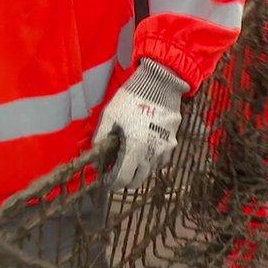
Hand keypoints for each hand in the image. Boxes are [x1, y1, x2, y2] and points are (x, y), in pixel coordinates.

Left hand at [93, 58, 187, 189]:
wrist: (159, 84)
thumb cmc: (131, 100)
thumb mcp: (110, 117)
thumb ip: (101, 139)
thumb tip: (95, 157)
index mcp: (134, 149)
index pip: (123, 179)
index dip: (113, 183)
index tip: (107, 180)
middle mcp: (151, 154)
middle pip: (138, 180)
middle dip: (126, 179)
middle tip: (118, 171)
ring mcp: (164, 149)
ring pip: (151, 170)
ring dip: (140, 169)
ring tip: (132, 158)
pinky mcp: (173, 141)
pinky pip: (162, 159)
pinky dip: (153, 159)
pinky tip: (146, 149)